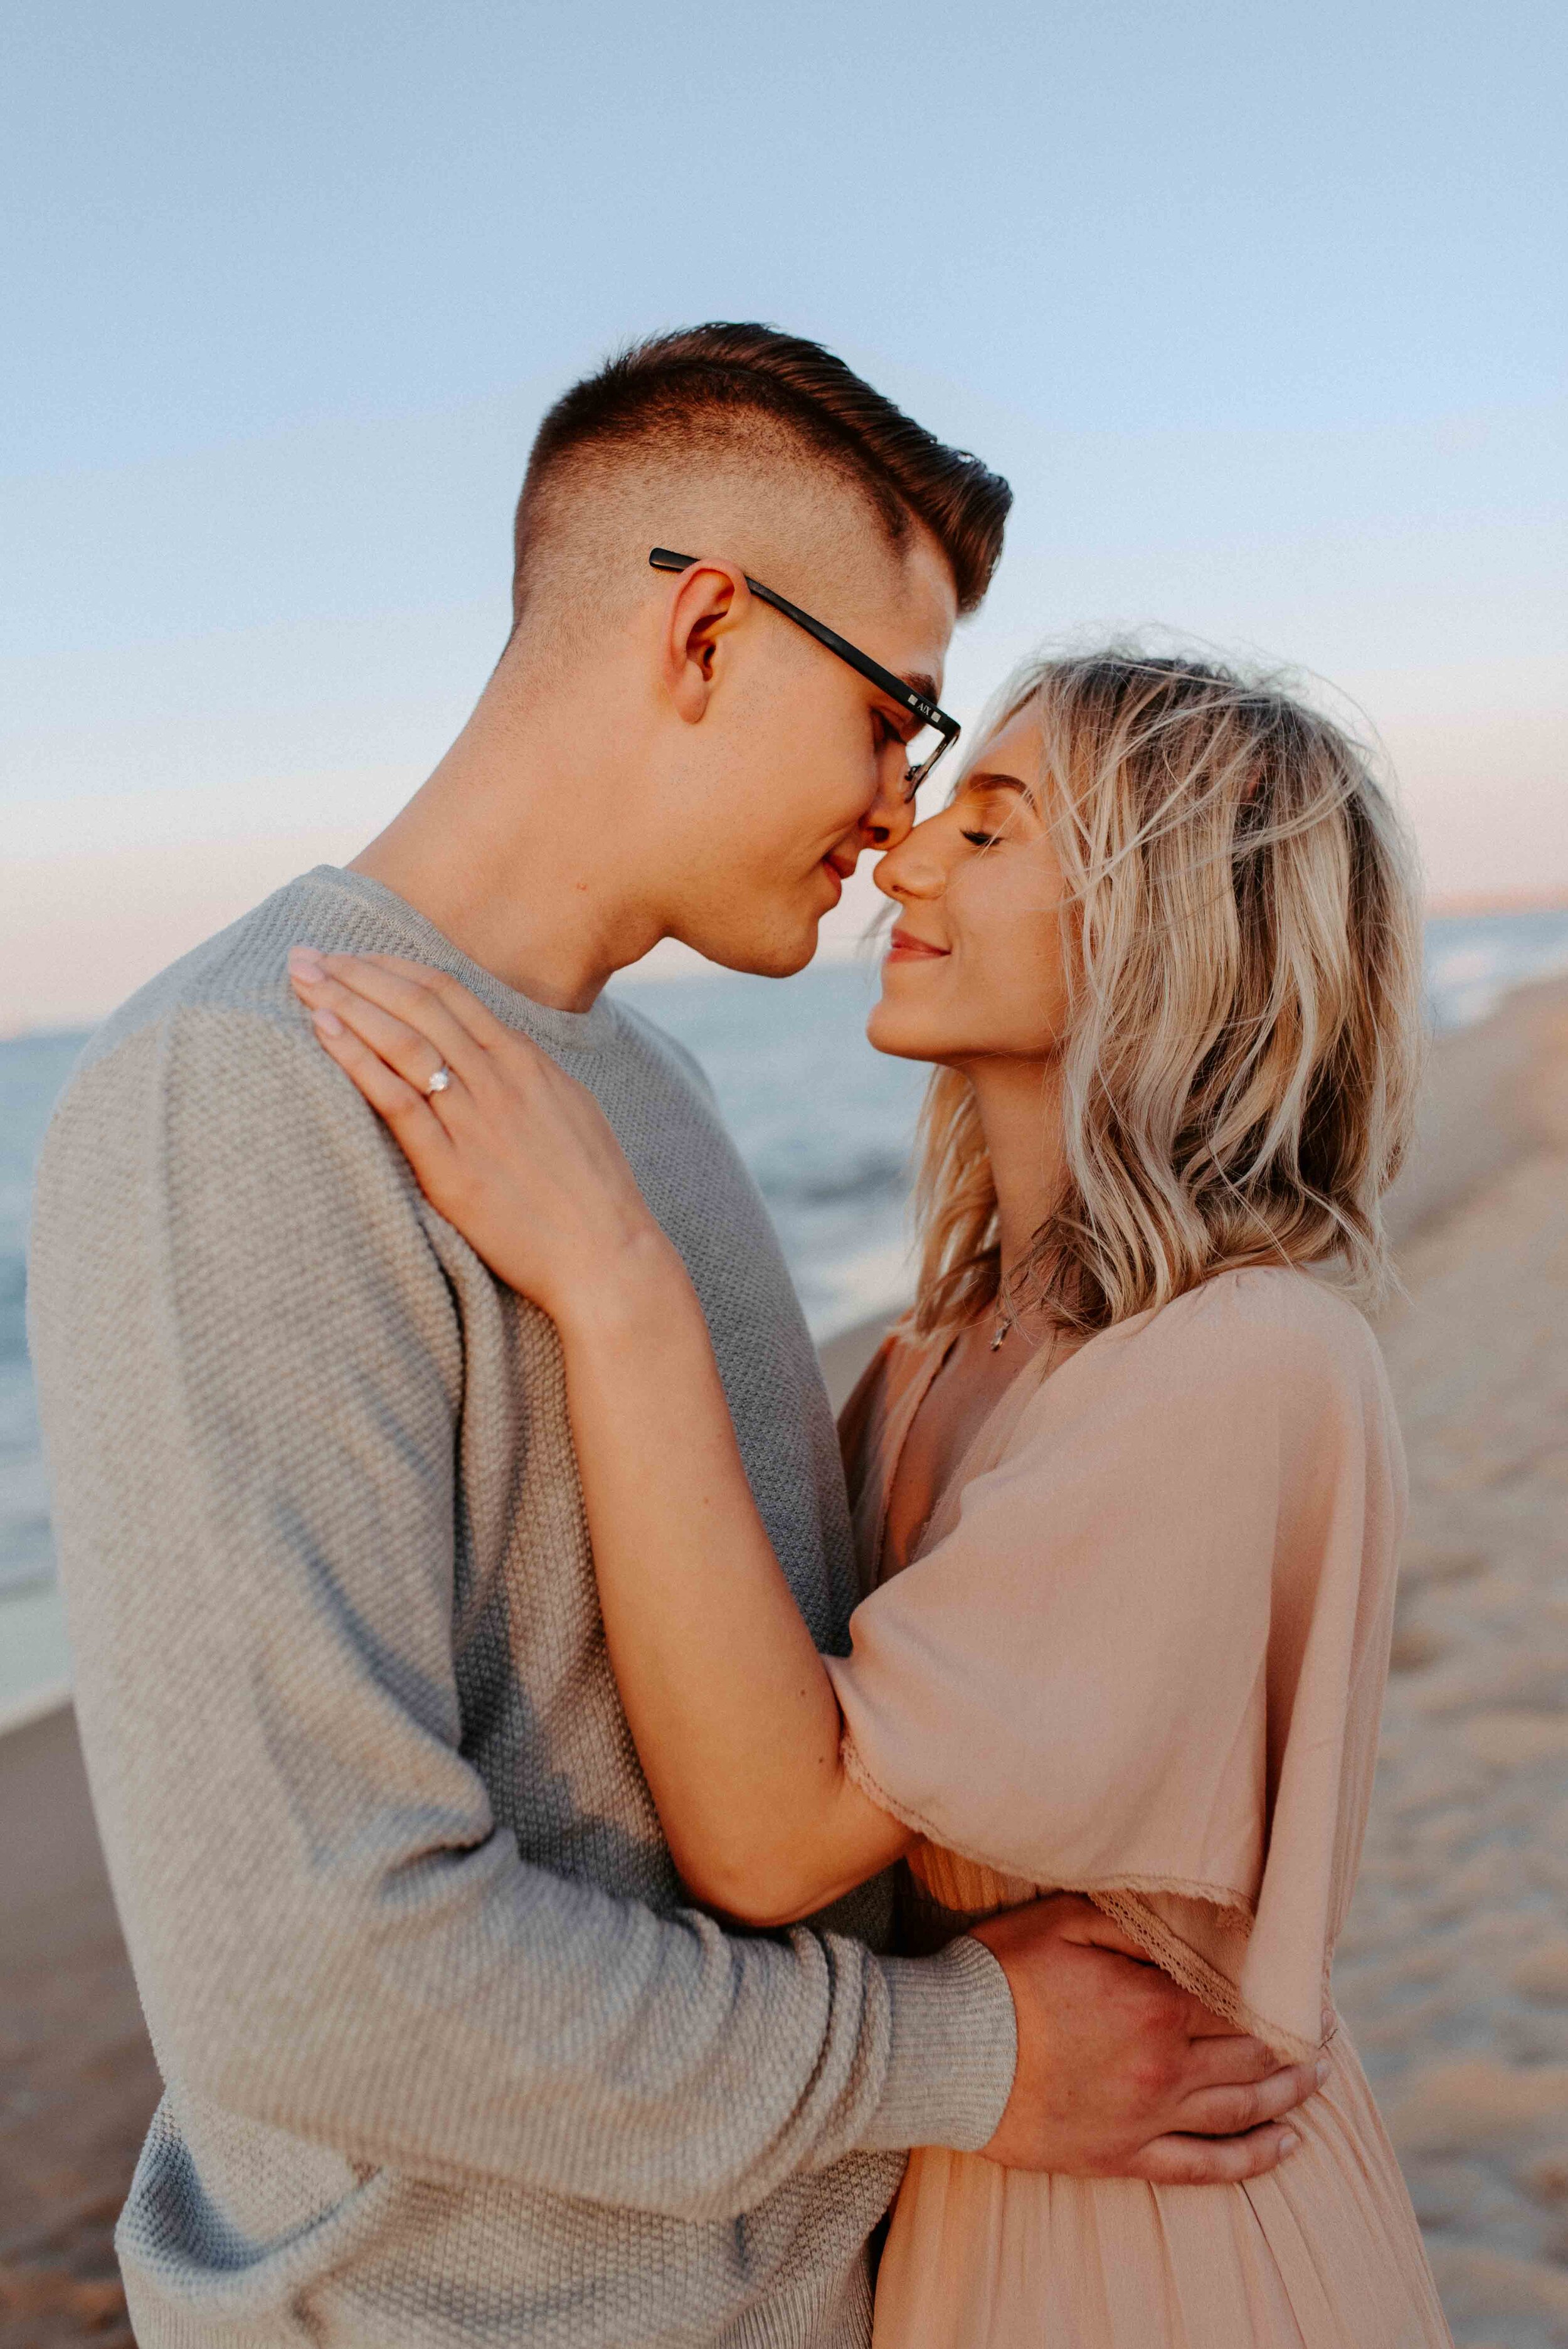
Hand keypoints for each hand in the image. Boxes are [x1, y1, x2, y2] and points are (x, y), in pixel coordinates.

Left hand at [287, 949, 673, 1322]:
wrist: (608, 1254)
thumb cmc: (592, 1192)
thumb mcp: (569, 1109)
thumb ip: (526, 1075)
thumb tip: (493, 1052)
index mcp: (526, 1061)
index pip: (447, 993)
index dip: (392, 968)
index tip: (352, 957)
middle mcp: (498, 1079)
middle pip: (415, 1005)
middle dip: (354, 973)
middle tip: (305, 955)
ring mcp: (475, 1121)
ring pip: (401, 1041)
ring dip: (344, 1002)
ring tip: (300, 979)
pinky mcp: (453, 1168)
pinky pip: (397, 1101)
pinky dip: (356, 1059)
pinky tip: (322, 1032)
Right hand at [972, 1895, 1320, 2181]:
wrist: (948, 2055)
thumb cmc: (1000, 1978)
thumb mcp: (1063, 1923)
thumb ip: (1132, 1924)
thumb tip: (1189, 1922)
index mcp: (1154, 2006)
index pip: (1241, 2001)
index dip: (1281, 1993)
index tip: (1308, 1983)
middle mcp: (1163, 2067)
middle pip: (1251, 2058)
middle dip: (1296, 2043)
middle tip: (1326, 2030)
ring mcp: (1146, 2119)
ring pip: (1241, 2111)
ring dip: (1288, 2095)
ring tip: (1319, 2080)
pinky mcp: (1122, 2157)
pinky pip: (1204, 2167)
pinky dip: (1253, 2158)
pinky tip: (1286, 2146)